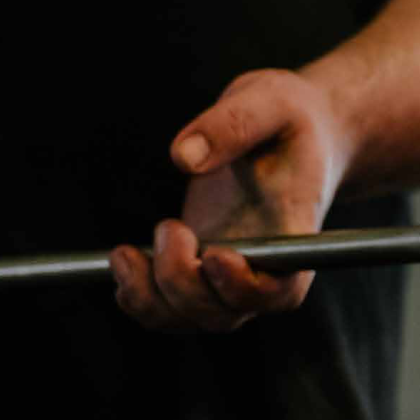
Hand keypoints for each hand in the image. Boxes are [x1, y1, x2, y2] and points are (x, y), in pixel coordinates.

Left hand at [111, 69, 356, 333]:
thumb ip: (232, 125)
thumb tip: (185, 156)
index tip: (216, 255)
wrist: (289, 130)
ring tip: (125, 254)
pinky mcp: (199, 269)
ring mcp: (230, 273)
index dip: (244, 288)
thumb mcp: (269, 100)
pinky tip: (124, 259)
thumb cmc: (289, 116)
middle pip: (223, 313)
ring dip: (149, 298)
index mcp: (294, 232)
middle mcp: (265, 266)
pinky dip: (138, 295)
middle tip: (169, 226)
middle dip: (181, 282)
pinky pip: (167, 308)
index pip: (279, 290)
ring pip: (189, 319)